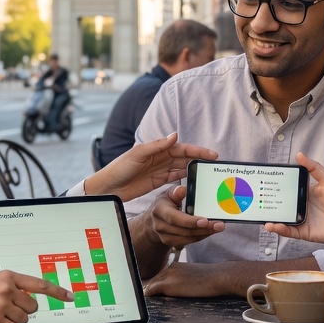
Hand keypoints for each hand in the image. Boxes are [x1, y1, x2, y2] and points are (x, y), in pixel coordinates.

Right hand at [0, 271, 71, 322]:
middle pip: (32, 308)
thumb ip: (11, 288)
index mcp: (8, 276)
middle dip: (21, 312)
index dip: (57, 292)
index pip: (39, 284)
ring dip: (11, 322)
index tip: (70, 297)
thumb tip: (30, 300)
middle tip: (3, 310)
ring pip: (23, 321)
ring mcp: (1, 304)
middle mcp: (7, 288)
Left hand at [85, 133, 216, 200]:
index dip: (197, 151)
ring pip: (182, 167)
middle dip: (199, 159)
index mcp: (157, 149)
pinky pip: (175, 178)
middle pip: (184, 157)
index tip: (211, 155)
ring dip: (194, 168)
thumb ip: (156, 146)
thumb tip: (175, 135)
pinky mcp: (157, 181)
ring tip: (207, 172)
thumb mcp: (137, 154)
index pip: (182, 148)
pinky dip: (185, 178)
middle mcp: (160, 158)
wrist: (108, 187)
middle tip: (214, 164)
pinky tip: (194, 181)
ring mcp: (160, 170)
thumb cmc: (119, 167)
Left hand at [144, 260, 246, 296]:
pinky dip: (147, 297)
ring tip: (144, 304)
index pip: (160, 277)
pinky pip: (150, 291)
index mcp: (176, 266)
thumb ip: (186, 281)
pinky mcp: (167, 284)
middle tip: (144, 301)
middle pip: (153, 281)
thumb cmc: (214, 279)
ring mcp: (167, 276)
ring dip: (149, 295)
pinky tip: (146, 304)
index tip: (154, 294)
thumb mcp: (197, 277)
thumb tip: (185, 290)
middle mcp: (169, 268)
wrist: (218, 276)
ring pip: (150, 286)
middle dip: (150, 291)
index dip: (156, 286)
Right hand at [145, 185, 224, 249]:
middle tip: (220, 225)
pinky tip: (210, 230)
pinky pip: (190, 241)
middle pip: (185, 231)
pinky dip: (201, 236)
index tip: (205, 221)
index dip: (190, 221)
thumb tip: (183, 190)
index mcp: (159, 211)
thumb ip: (176, 192)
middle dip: (204, 228)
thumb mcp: (168, 194)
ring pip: (189, 238)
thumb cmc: (165, 204)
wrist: (153, 221)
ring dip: (205, 233)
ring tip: (218, 227)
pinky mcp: (172, 243)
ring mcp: (165, 237)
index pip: (175, 218)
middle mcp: (160, 226)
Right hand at [263, 153, 323, 246]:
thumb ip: (314, 168)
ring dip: (270, 216)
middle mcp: (299, 206)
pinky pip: (288, 231)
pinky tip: (272, 225)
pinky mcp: (302, 232)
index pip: (286, 188)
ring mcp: (300, 219)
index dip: (275, 185)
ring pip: (281, 218)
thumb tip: (299, 154)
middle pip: (280, 203)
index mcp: (304, 192)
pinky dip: (279, 229)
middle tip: (255, 196)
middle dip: (268, 201)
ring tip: (260, 213)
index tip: (264, 179)